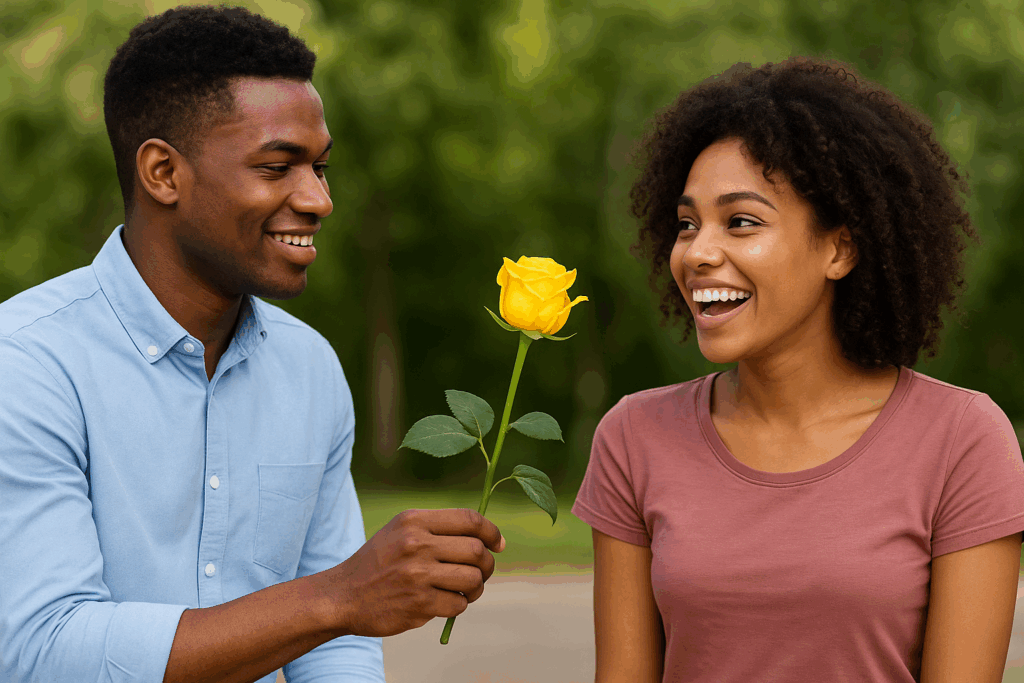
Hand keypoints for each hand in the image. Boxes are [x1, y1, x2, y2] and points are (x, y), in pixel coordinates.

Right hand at [321, 508, 504, 637]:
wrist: (343, 595)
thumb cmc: (380, 562)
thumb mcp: (402, 531)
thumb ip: (438, 529)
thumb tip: (487, 539)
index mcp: (414, 521)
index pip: (469, 519)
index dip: (491, 531)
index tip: (498, 544)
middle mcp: (417, 544)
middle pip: (476, 550)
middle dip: (487, 564)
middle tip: (481, 572)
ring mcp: (417, 575)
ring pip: (473, 579)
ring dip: (476, 587)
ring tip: (465, 589)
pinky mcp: (418, 604)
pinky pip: (459, 605)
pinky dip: (459, 605)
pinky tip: (446, 602)